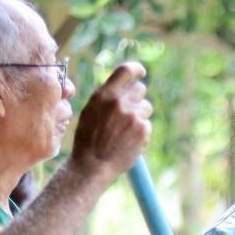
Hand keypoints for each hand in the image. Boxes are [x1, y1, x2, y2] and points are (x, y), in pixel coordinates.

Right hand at [70, 62, 152, 180]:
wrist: (93, 165)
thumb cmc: (88, 140)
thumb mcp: (91, 111)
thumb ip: (106, 98)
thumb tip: (122, 88)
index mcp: (104, 94)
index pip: (126, 71)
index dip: (136, 69)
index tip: (141, 72)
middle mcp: (119, 102)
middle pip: (140, 89)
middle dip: (137, 98)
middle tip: (128, 113)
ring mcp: (133, 115)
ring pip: (146, 107)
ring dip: (140, 115)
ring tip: (125, 131)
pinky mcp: (143, 129)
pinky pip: (147, 124)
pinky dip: (141, 132)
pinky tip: (128, 141)